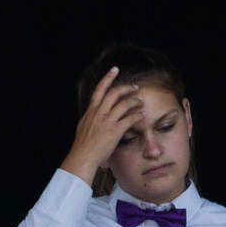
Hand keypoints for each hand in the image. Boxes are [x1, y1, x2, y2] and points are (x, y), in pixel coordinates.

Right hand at [59, 66, 144, 183]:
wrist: (83, 157)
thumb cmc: (83, 145)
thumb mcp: (83, 126)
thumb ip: (90, 117)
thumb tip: (92, 113)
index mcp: (91, 111)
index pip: (99, 89)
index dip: (108, 78)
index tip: (115, 70)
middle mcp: (99, 113)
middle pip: (114, 93)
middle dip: (126, 88)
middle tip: (135, 87)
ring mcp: (107, 121)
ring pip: (124, 104)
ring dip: (135, 101)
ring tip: (141, 102)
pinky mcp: (115, 131)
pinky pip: (129, 119)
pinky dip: (137, 115)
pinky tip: (142, 115)